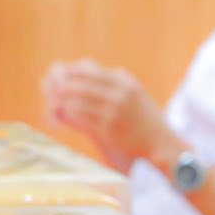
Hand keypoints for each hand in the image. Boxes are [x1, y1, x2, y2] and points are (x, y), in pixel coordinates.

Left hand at [45, 59, 171, 169]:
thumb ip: (108, 90)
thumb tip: (73, 89)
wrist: (166, 148)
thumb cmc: (146, 127)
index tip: (55, 85)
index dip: (65, 74)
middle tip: (48, 101)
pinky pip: (76, 116)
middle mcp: (119, 90)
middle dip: (55, 89)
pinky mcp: (109, 127)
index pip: (84, 67)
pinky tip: (59, 124)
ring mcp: (114, 108)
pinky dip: (63, 118)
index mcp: (124, 80)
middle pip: (74, 80)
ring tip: (52, 116)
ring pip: (72, 98)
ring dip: (56, 106)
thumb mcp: (133, 99)